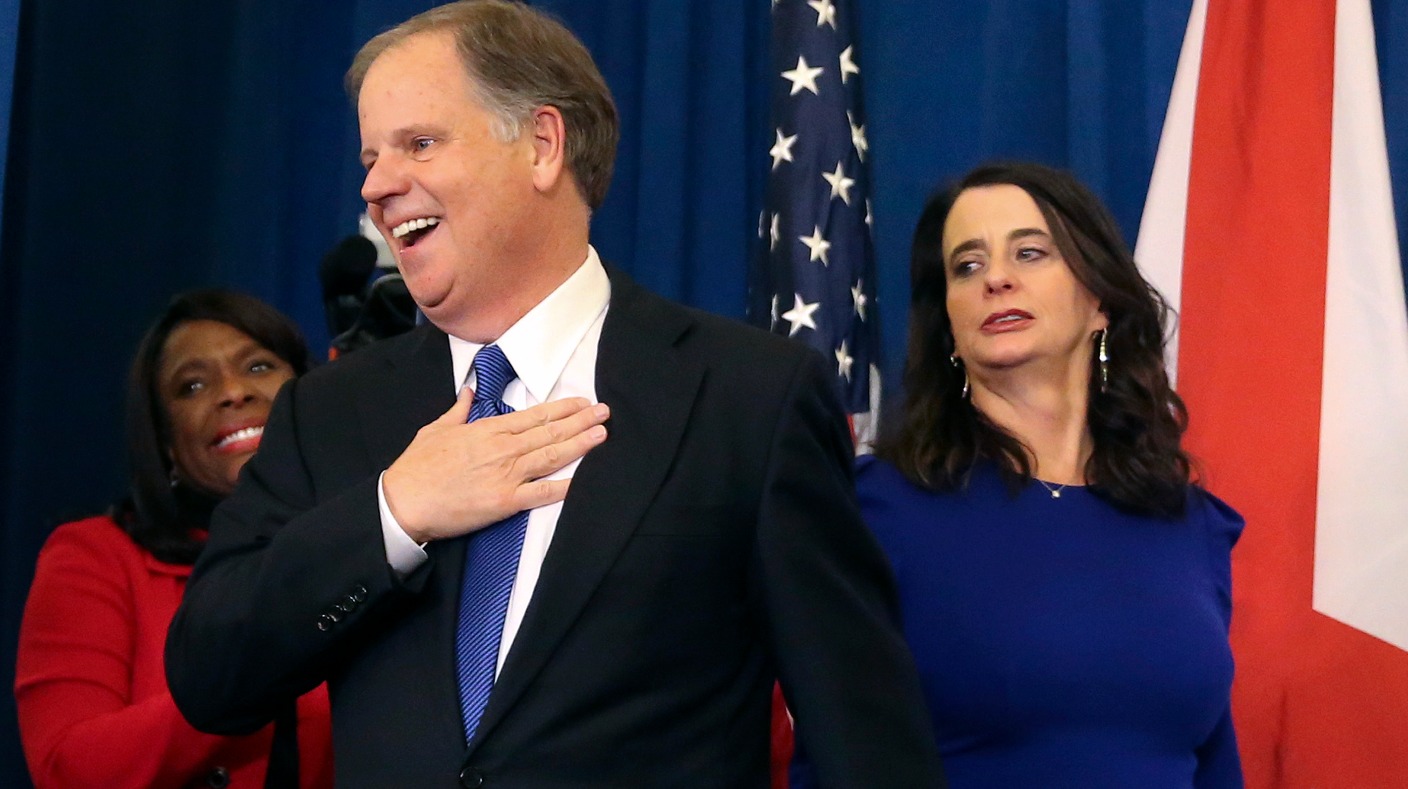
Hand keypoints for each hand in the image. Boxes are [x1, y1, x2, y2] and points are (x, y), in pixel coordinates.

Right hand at [383, 389, 609, 542]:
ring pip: (552, 456)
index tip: (582, 403)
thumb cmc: (416, 467)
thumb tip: (469, 392)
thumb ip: (458, 410)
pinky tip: (585, 478)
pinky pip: (543, 493)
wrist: (403, 502)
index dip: (562, 409)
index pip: (534, 415)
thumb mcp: (436, 429)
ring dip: (581, 444)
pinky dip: (566, 486)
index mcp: (488, 429)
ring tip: (602, 434)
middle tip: (605, 413)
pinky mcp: (505, 502)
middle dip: (581, 421)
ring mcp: (506, 474)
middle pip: (550, 432)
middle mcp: (503, 448)